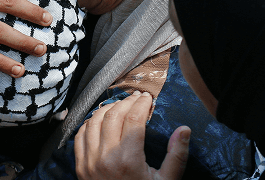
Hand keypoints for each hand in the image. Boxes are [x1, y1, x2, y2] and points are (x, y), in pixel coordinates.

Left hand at [74, 92, 190, 179]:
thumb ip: (176, 155)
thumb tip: (184, 129)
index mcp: (128, 160)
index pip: (133, 118)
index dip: (141, 104)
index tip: (148, 98)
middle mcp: (105, 158)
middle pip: (113, 115)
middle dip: (126, 103)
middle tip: (136, 99)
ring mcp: (89, 162)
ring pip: (94, 122)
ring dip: (107, 109)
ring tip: (119, 106)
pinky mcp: (80, 167)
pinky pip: (80, 136)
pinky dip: (89, 123)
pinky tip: (100, 120)